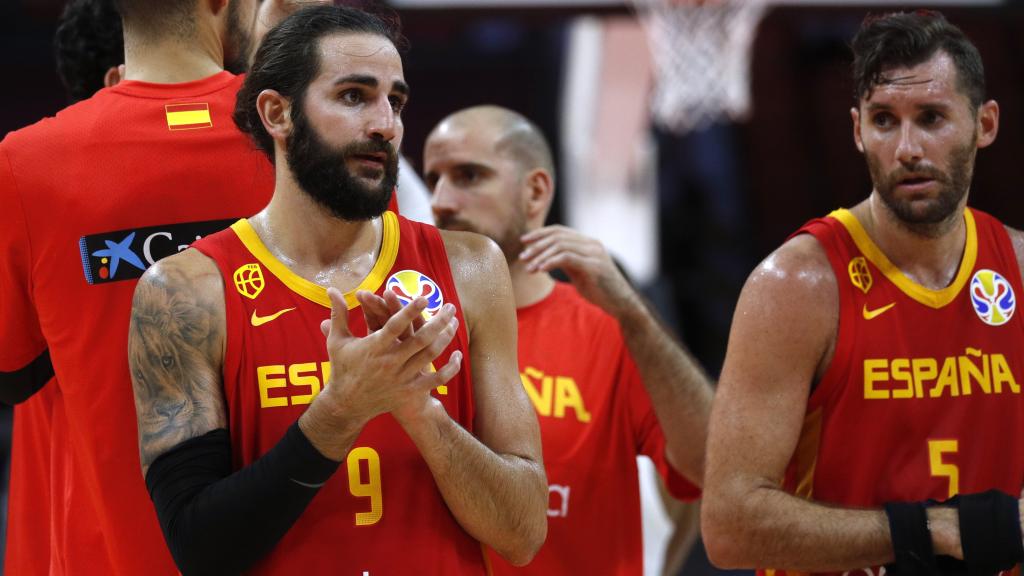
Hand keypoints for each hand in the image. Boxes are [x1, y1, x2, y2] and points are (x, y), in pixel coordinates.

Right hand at [315, 287, 461, 426]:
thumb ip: (338, 314)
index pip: (394, 326)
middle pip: (420, 340)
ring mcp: (401, 378)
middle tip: (450, 306)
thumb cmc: (342, 368)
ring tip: (454, 322)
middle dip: (438, 321)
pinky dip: (449, 369)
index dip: (409, 311)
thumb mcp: (337, 340)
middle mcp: (390, 362)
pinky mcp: (409, 391)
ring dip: (445, 338)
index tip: (424, 298)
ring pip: (430, 356)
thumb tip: (331, 289)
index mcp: (373, 348)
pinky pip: (435, 381)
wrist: (346, 404)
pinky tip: (458, 355)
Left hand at [520, 225, 639, 315]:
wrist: (621, 304)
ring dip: (540, 256)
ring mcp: (594, 254)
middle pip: (557, 236)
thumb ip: (566, 260)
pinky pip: (567, 258)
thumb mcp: (580, 271)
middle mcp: (592, 244)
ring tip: (528, 267)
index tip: (523, 241)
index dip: (540, 233)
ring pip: (560, 246)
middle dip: (537, 246)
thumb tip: (545, 256)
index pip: (560, 230)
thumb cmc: (600, 289)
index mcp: (588, 242)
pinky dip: (550, 262)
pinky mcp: (594, 266)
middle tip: (522, 257)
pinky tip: (540, 269)